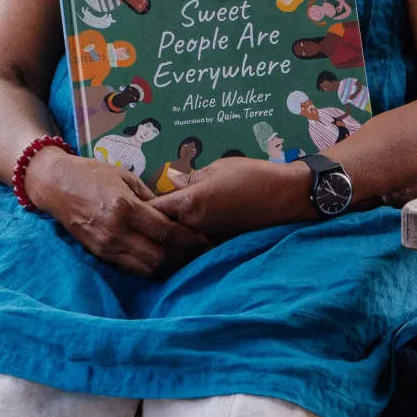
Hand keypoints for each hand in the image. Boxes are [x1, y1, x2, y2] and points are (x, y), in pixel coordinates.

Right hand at [25, 149, 211, 277]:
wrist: (56, 185)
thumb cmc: (93, 174)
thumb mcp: (125, 177)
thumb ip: (150, 197)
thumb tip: (174, 212)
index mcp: (125, 207)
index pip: (165, 231)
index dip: (189, 239)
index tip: (206, 240)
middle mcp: (116, 231)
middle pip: (159, 256)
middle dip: (184, 257)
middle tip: (203, 253)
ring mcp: (106, 247)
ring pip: (146, 268)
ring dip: (169, 266)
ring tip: (186, 259)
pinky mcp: (99, 255)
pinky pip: (131, 268)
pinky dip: (150, 268)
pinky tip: (162, 260)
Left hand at [150, 157, 314, 241]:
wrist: (286, 197)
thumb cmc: (252, 175)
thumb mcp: (218, 167)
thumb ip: (191, 178)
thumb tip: (172, 181)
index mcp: (190, 203)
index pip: (152, 211)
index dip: (139, 208)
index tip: (130, 204)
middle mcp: (195, 227)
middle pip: (159, 232)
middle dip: (147, 228)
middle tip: (136, 221)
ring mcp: (207, 241)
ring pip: (175, 245)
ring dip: (165, 240)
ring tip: (153, 233)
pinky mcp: (219, 247)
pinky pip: (193, 248)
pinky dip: (183, 246)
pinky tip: (180, 240)